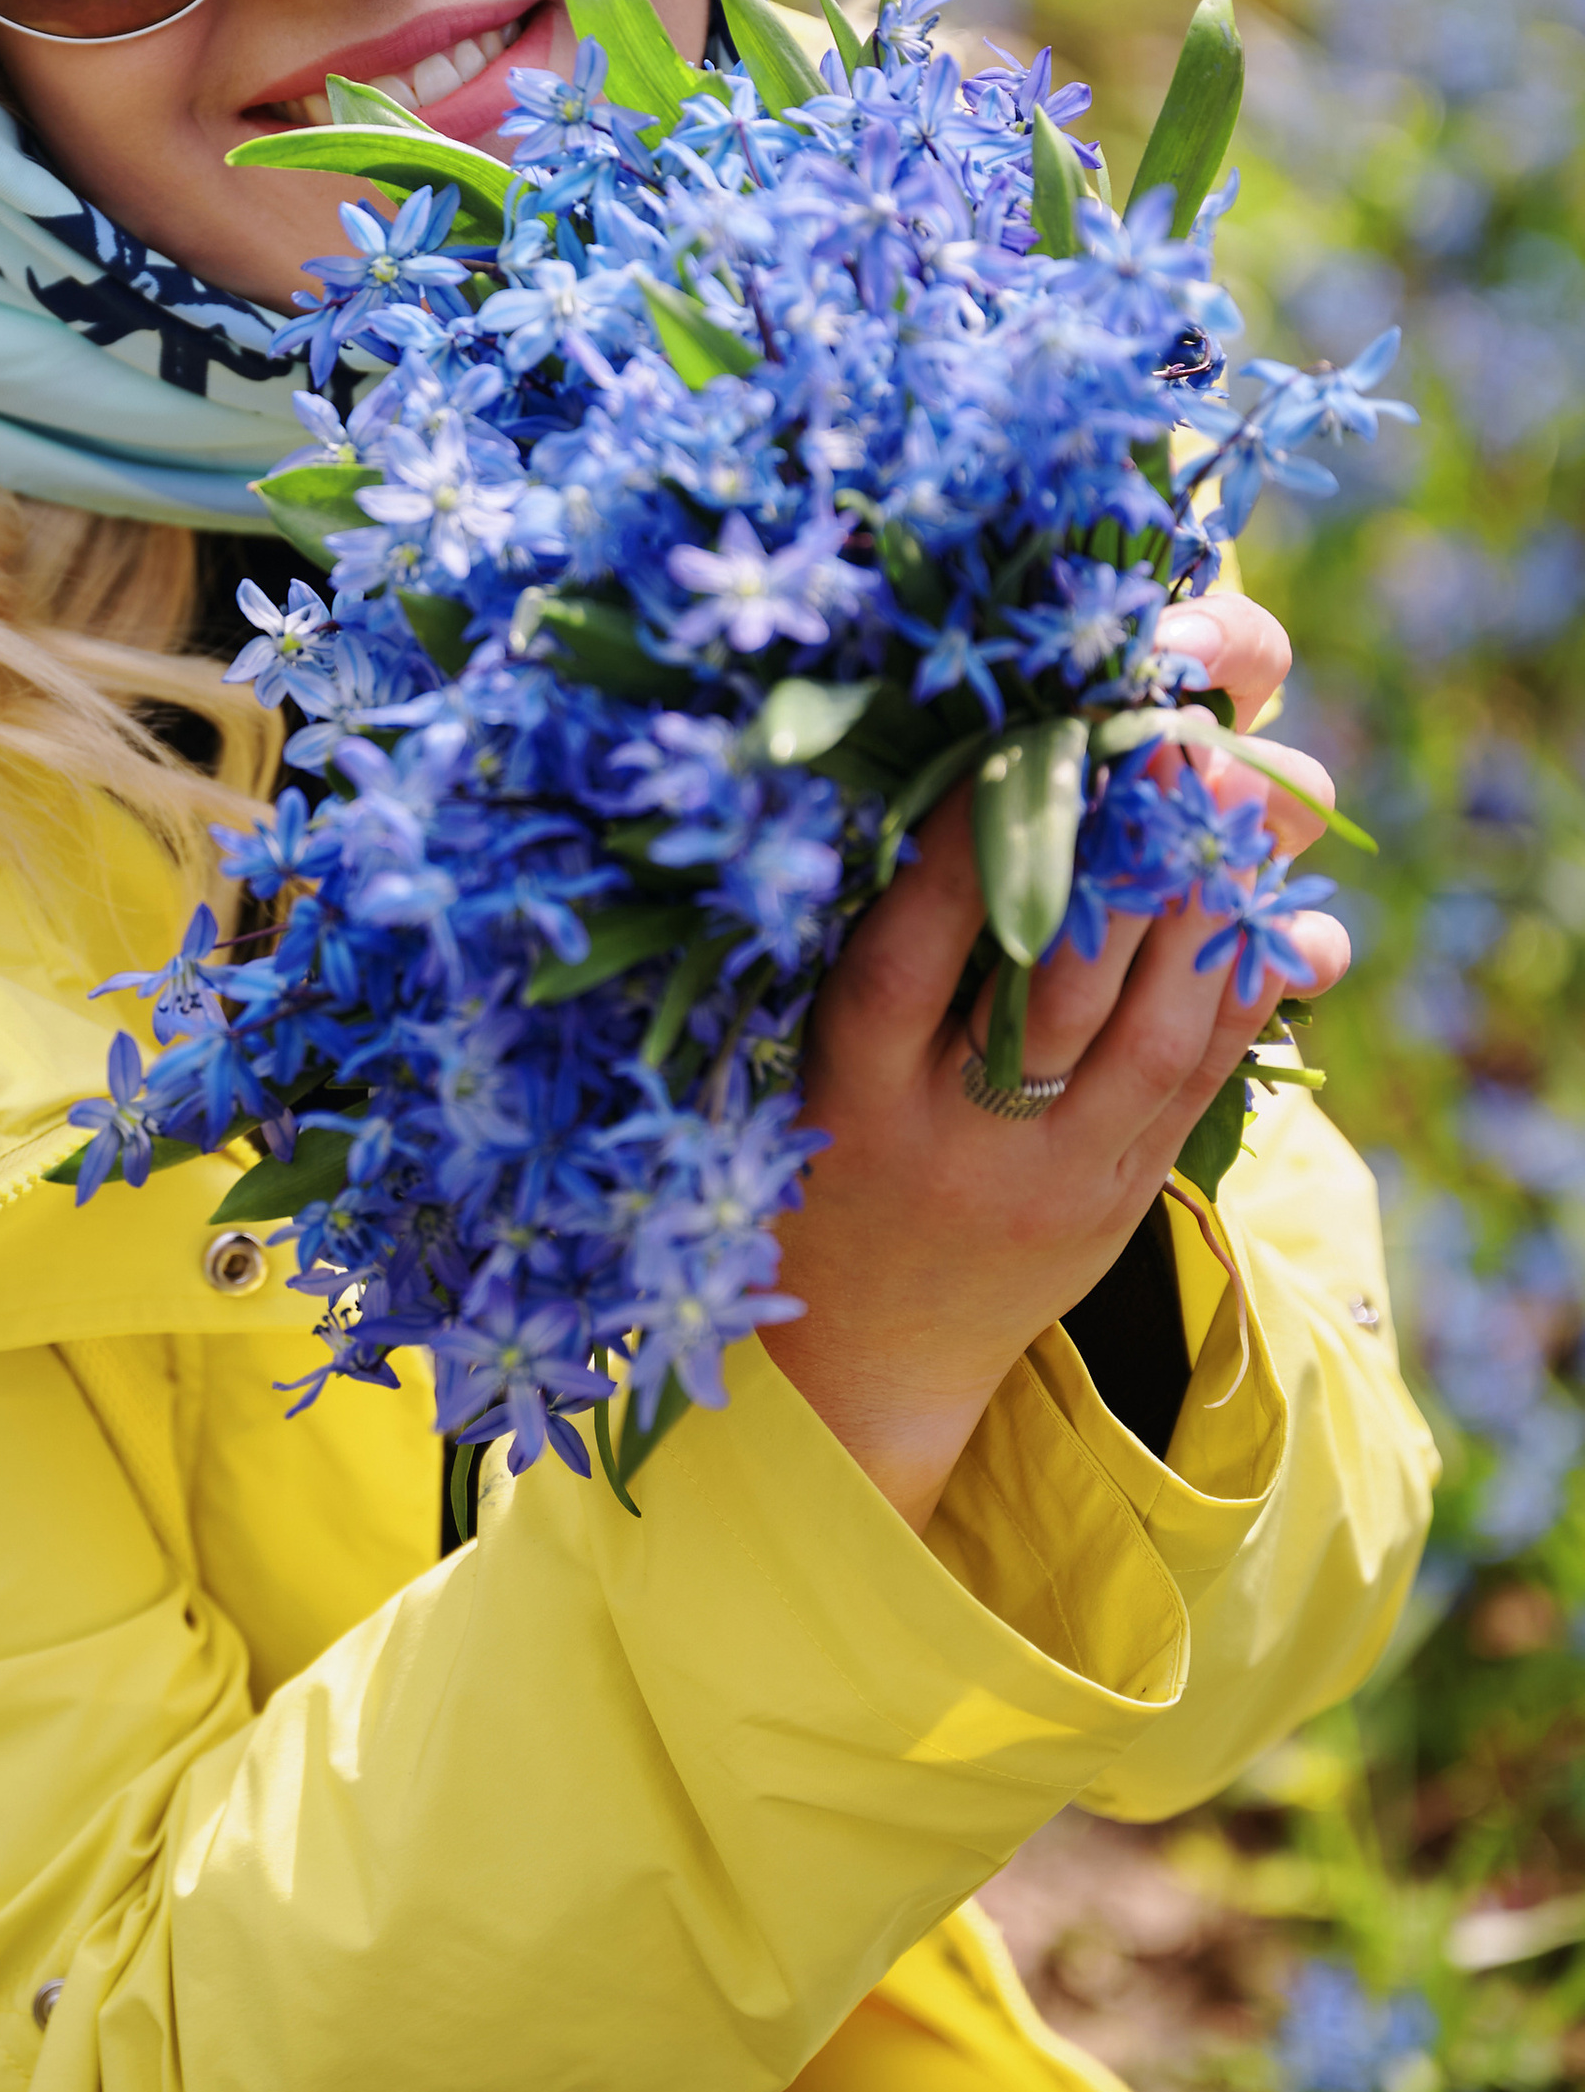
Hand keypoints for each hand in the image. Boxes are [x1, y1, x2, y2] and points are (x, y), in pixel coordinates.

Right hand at [766, 594, 1347, 1529]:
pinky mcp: (1122, 1199)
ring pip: (1148, 1035)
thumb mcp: (819, 1059)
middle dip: (1121, 857)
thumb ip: (889, 951)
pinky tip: (1271, 915)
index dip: (971, 852)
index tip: (1022, 745)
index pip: (911, 953)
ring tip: (1230, 801)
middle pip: (1054, 989)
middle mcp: (955, 1138)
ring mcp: (1052, 1179)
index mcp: (855, 1085)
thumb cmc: (826, 1159)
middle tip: (1167, 741)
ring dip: (1201, 909)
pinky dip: (1243, 993)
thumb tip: (988, 799)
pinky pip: (1200, 1087)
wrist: (866, 1350)